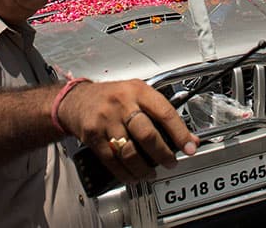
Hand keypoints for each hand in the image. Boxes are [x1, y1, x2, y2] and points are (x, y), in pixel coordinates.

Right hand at [57, 79, 198, 182]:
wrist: (77, 99)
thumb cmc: (111, 96)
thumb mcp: (138, 95)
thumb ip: (163, 114)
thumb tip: (189, 137)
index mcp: (138, 91)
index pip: (165, 112)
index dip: (180, 133)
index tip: (189, 147)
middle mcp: (122, 104)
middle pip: (147, 135)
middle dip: (163, 154)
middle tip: (170, 162)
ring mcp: (106, 120)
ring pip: (130, 152)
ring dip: (144, 168)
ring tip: (151, 172)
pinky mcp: (93, 136)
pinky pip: (112, 161)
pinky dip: (126, 173)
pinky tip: (133, 175)